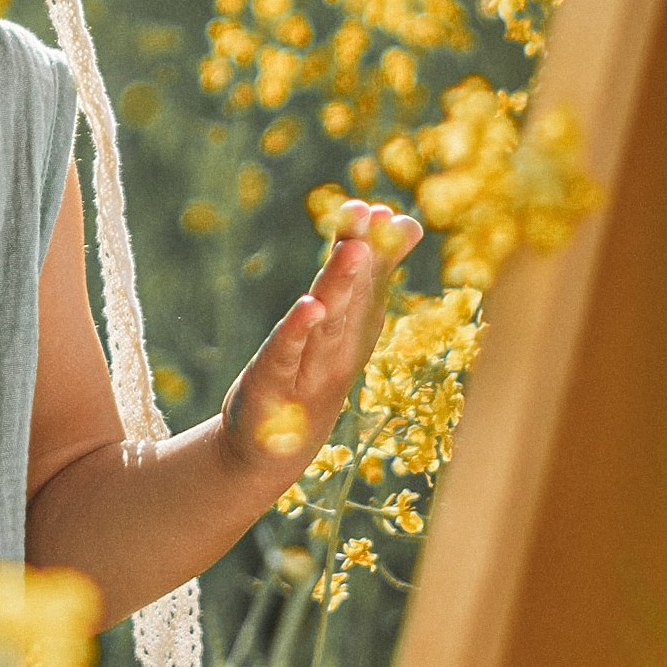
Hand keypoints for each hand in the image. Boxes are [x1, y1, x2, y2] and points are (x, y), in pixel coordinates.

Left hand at [218, 199, 424, 501]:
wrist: (267, 450)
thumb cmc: (307, 377)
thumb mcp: (337, 322)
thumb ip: (364, 276)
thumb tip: (398, 221)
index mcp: (353, 331)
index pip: (368, 283)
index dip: (380, 249)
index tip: (395, 216)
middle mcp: (336, 348)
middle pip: (351, 296)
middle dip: (365, 256)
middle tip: (381, 218)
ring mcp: (307, 368)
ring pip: (327, 321)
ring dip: (340, 284)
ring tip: (352, 248)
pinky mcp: (272, 385)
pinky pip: (286, 352)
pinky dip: (297, 330)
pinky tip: (308, 307)